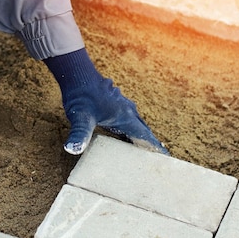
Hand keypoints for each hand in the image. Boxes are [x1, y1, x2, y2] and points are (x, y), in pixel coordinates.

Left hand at [44, 48, 167, 155]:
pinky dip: (132, 130)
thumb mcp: (79, 117)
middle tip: (157, 162)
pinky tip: (126, 137)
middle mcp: (128, 111)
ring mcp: (122, 106)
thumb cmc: (80, 96)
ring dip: (141, 137)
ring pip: (137, 124)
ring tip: (145, 152)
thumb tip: (72, 149)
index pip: (145, 136)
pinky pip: (129, 120)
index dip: (154, 148)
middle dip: (150, 145)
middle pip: (143, 131)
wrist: (77, 75)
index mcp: (125, 116)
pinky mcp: (115, 104)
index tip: (166, 160)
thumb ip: (79, 134)